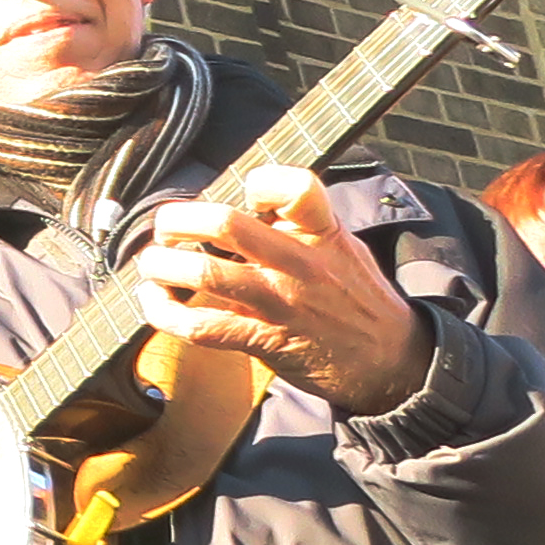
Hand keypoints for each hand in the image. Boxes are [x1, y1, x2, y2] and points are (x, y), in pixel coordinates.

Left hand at [134, 164, 433, 416]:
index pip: (292, 186)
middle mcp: (299, 263)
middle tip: (167, 228)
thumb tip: (247, 203)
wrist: (392, 362)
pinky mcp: (264, 339)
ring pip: (205, 275)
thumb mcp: (343, 247)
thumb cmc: (358, 299)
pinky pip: (203, 327)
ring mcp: (280, 302)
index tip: (243, 193)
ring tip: (152, 264)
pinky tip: (154, 303)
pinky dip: (165, 314)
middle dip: (179, 220)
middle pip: (226, 224)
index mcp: (321, 232)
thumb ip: (301, 223)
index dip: (259, 182)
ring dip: (162, 266)